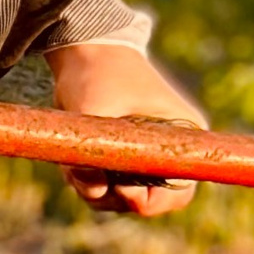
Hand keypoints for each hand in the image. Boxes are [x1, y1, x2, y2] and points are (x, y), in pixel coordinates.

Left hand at [52, 40, 205, 219]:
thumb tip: (93, 191)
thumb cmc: (99, 72)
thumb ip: (90, 155)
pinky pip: (104, 189)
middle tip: (84, 177)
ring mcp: (143, 158)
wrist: (84, 50)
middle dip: (112, 197)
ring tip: (72, 166)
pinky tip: (70, 163)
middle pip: (148, 202)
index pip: (179, 192)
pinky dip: (85, 184)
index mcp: (183, 135)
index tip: (122, 189)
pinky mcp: (121, 160)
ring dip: (93, 191)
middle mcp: (167, 152)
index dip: (152, 202)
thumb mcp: (92, 110)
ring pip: (120, 199)